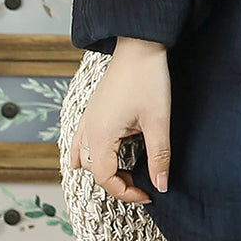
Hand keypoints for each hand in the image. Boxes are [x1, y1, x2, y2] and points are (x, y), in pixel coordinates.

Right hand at [69, 38, 171, 202]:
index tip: (149, 194)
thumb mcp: (158, 122)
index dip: (126, 193)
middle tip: (143, 184)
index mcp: (100, 136)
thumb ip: (159, 156)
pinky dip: (88, 153)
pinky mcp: (92, 110)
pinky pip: (80, 140)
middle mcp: (87, 130)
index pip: (105, 179)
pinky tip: (103, 154)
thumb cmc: (148, 80)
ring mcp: (87, 119)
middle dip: (118, 183)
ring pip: (84, 157)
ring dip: (103, 170)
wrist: (139, 46)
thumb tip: (160, 186)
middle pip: (94, 171)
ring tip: (127, 172)